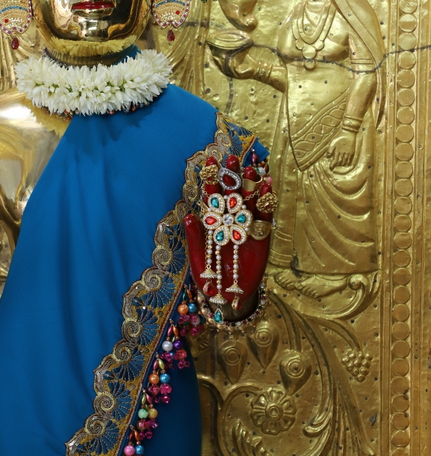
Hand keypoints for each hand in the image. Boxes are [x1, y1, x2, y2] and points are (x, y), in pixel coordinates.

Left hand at [184, 155, 274, 315]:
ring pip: (250, 202)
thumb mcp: (198, 258)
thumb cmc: (209, 278)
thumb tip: (189, 215)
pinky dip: (266, 203)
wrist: (228, 296)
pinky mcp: (262, 237)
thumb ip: (195, 237)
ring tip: (251, 169)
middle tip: (231, 159)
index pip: (212, 198)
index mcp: (214, 223)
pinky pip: (264, 217)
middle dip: (232, 177)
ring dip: (251, 185)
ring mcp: (247, 228)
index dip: (211, 181)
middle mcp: (230, 222)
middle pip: (232, 195)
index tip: (209, 162)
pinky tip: (266, 188)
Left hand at [327, 131, 355, 168]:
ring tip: (340, 165)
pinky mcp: (352, 152)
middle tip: (334, 166)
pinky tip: (346, 164)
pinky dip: (348, 163)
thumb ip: (329, 150)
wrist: (349, 133)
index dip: (332, 165)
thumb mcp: (332, 142)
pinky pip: (350, 160)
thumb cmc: (339, 137)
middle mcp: (343, 153)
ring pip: (345, 162)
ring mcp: (348, 153)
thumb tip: (328, 157)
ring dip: (342, 165)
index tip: (330, 168)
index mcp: (338, 151)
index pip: (335, 161)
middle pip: (340, 162)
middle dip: (337, 165)